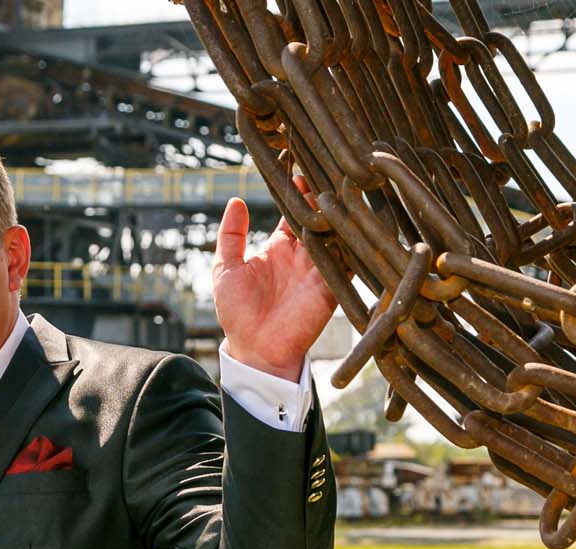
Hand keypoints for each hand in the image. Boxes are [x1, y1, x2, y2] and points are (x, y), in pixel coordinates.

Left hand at [213, 188, 335, 382]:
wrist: (256, 351)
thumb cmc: (237, 314)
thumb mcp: (225, 270)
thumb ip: (230, 236)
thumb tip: (236, 201)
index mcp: (278, 249)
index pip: (292, 213)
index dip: (297, 192)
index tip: (299, 170)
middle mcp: (301, 256)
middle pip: (317, 218)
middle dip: (321, 197)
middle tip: (323, 172)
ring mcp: (318, 270)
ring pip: (334, 234)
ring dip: (337, 215)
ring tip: (340, 190)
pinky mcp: (331, 286)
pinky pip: (346, 261)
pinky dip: (350, 243)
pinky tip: (350, 223)